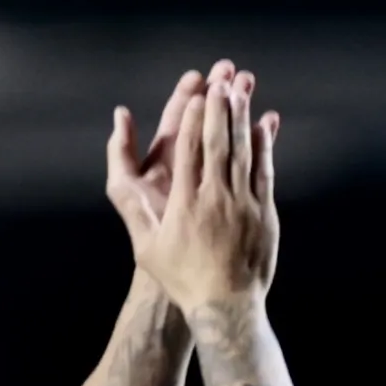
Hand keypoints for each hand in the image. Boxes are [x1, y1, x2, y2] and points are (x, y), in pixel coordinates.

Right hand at [113, 59, 278, 314]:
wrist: (225, 306)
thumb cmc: (180, 276)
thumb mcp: (145, 243)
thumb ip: (131, 205)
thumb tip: (120, 182)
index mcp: (184, 202)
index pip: (187, 150)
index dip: (192, 118)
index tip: (196, 94)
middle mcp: (214, 198)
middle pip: (217, 143)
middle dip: (219, 109)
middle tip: (221, 79)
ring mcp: (243, 205)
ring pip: (242, 153)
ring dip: (241, 119)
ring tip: (241, 91)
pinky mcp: (264, 215)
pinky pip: (264, 174)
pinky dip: (264, 148)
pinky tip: (263, 125)